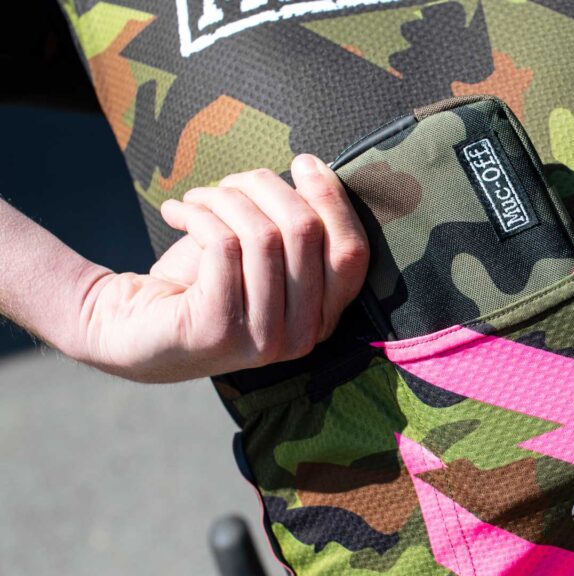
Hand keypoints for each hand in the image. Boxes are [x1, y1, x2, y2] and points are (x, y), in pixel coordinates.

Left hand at [73, 155, 367, 382]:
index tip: (305, 162)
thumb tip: (315, 171)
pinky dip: (198, 214)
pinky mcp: (219, 330)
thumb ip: (295, 228)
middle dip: (269, 188)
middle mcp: (303, 337)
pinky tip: (176, 211)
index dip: (333, 200)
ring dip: (226, 199)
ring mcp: (263, 339)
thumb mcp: (260, 254)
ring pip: (264, 235)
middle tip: (233, 180)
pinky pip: (223, 246)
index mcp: (323, 317)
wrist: (130, 329)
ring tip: (198, 197)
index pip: (352, 253)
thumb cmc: (203, 281)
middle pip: (307, 233)